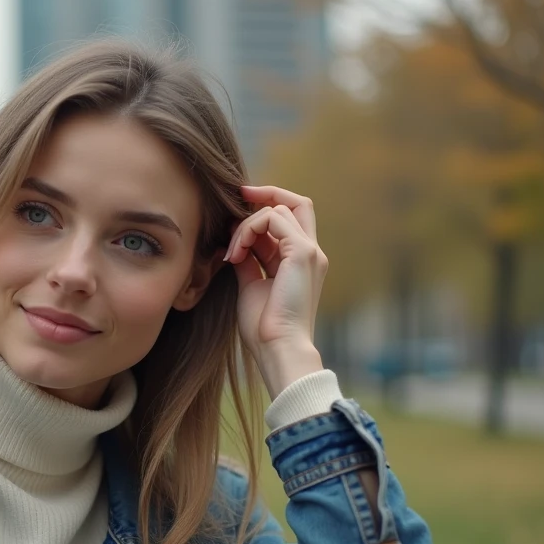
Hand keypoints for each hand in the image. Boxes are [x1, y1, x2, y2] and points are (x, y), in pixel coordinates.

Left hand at [225, 185, 327, 398]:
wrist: (278, 348)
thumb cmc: (264, 328)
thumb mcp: (251, 286)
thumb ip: (248, 261)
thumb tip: (234, 243)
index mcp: (302, 261)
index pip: (290, 219)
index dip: (266, 207)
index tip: (238, 207)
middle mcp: (312, 252)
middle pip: (297, 202)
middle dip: (265, 194)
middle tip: (236, 197)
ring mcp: (310, 251)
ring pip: (278, 209)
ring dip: (247, 225)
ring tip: (231, 252)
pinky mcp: (302, 252)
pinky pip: (273, 218)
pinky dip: (248, 230)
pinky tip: (235, 254)